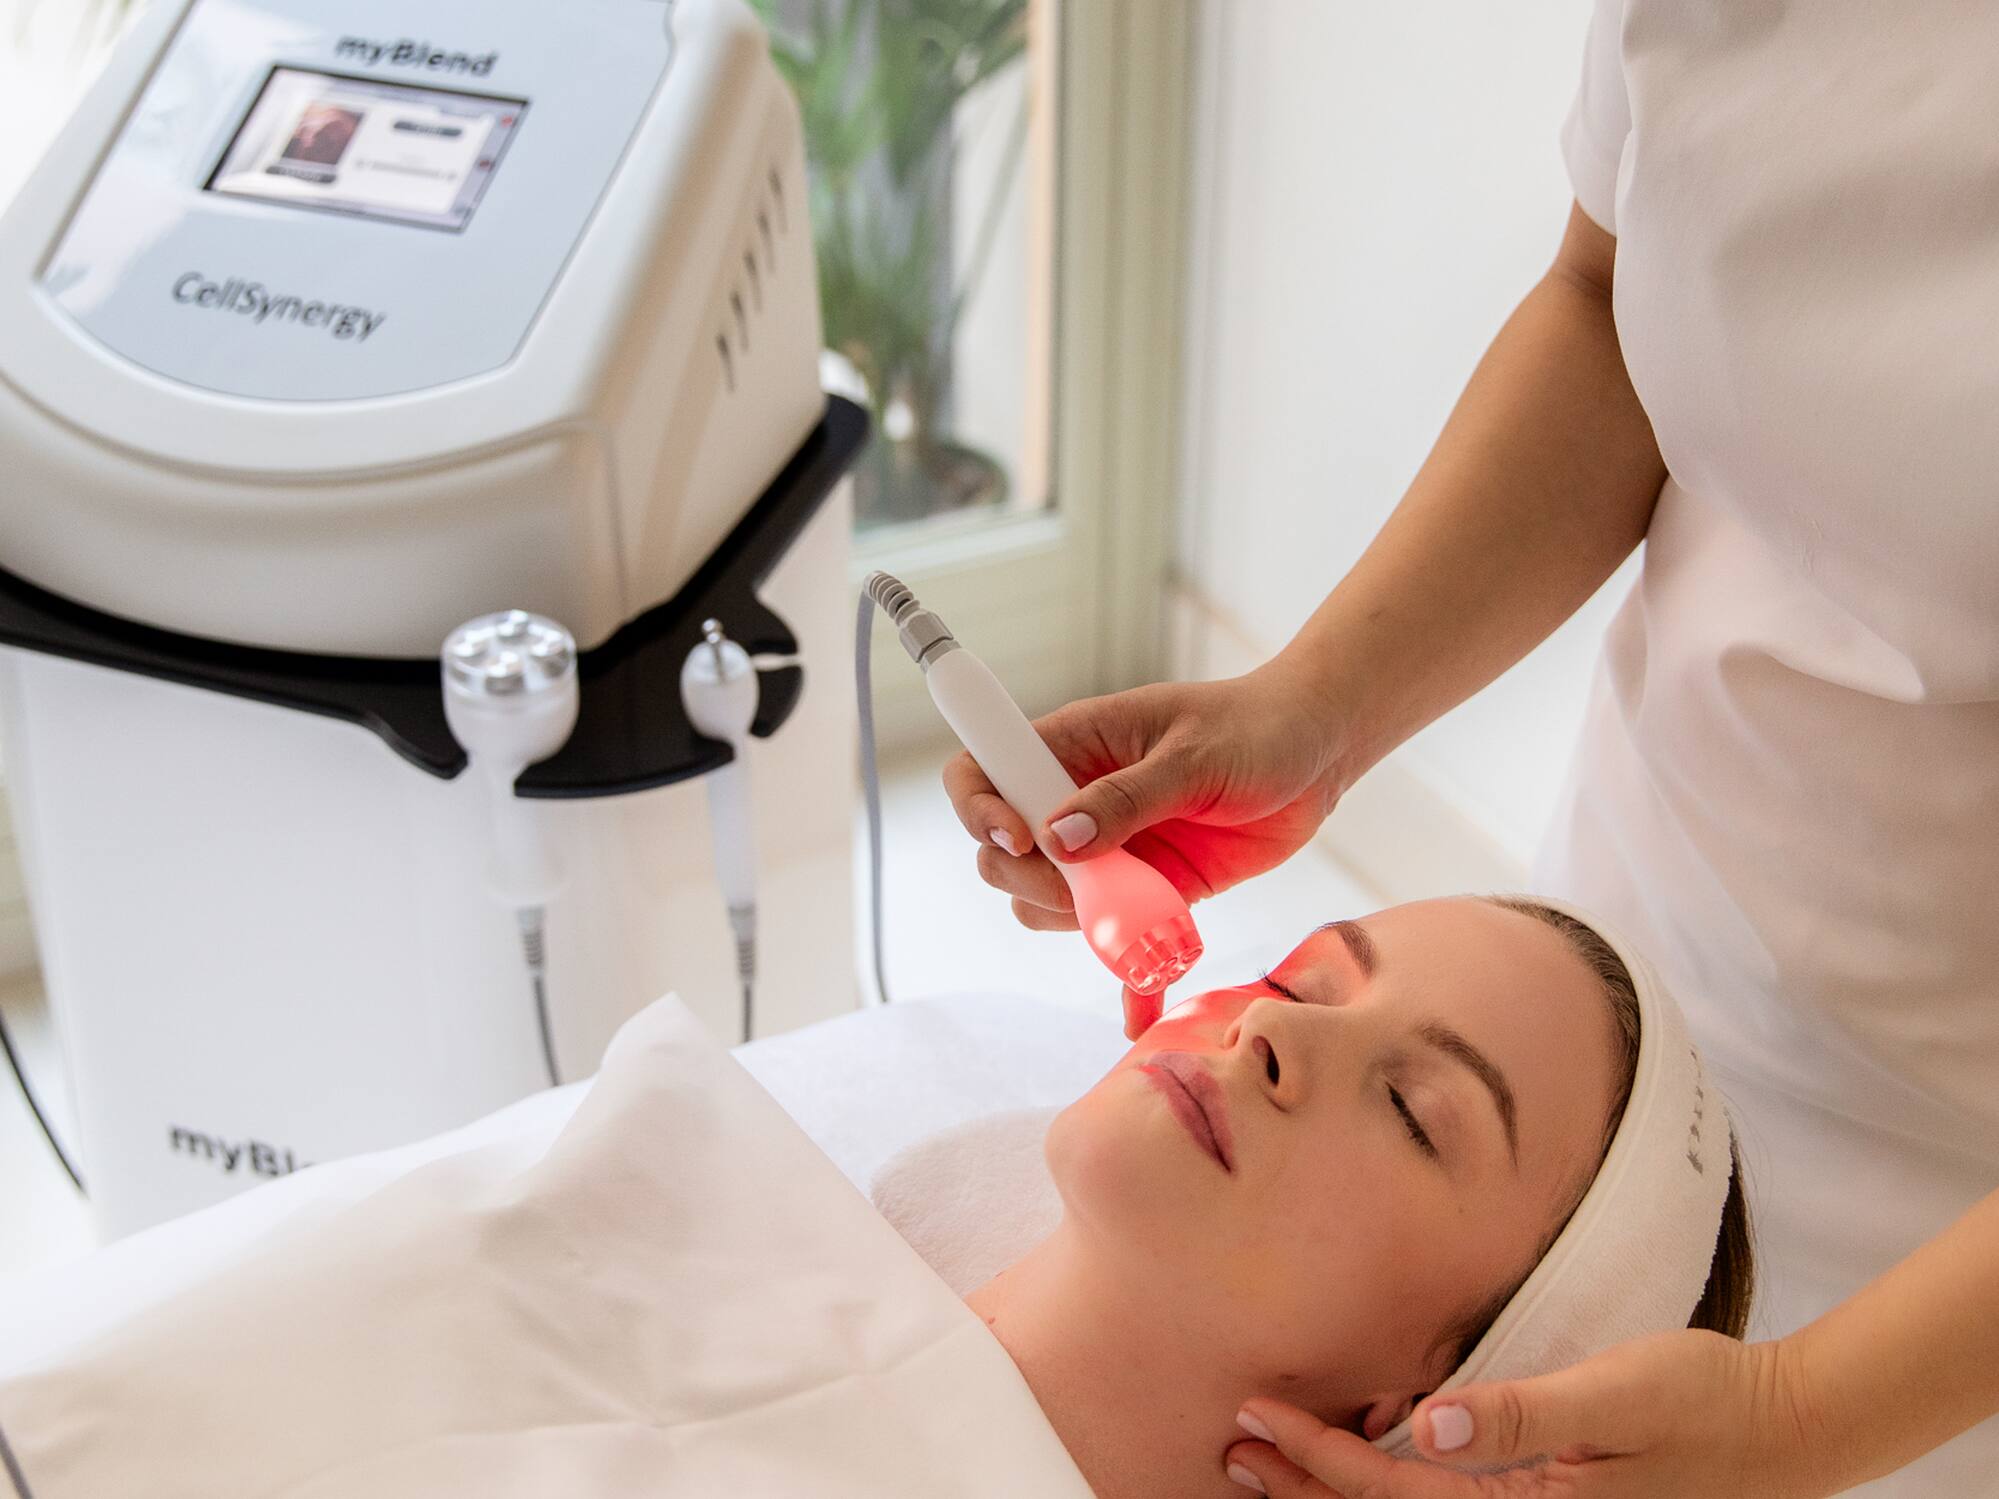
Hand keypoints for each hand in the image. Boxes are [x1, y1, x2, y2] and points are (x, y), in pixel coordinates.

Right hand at [942, 665, 1349, 1033]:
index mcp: (1072, 746)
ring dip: (1079, 925)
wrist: (1320, 753)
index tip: (1022, 839)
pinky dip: (1128, 977)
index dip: (979, 810)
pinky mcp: (1151, 890)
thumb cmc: (1257, 728)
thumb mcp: (1195, 756)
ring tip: (1139, 922)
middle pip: (1003, 856)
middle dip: (1032, 882)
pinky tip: (1141, 1005)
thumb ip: (1127, 797)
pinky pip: (1117, 940)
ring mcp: (1110, 851)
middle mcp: (1075, 801)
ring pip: (1051, 904)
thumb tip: (1056, 839)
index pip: (981, 773)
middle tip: (1089, 888)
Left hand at [1224, 1331, 1842, 1498]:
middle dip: (1306, 1489)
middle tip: (1234, 1447)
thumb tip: (1428, 1425)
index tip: (1258, 1416)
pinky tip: (1366, 1450)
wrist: (1782, 1431)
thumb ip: (1521, 1414)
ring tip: (1271, 1459)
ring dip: (1339, 1489)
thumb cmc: (1704, 1404)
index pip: (1397, 1489)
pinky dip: (1396, 1484)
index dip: (1320, 1459)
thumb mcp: (1615, 1396)